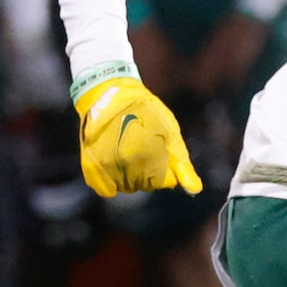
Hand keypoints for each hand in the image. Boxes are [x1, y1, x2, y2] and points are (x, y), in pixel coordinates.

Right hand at [74, 75, 201, 196]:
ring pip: (124, 187)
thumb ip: (181, 163)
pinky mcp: (91, 168)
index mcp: (150, 156)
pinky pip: (106, 189)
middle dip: (145, 172)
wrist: (108, 96)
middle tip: (138, 148)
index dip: (161, 168)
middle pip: (142, 186)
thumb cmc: (144, 113)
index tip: (155, 151)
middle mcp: (128, 165)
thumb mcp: (170, 133)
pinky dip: (110, 181)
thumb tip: (195, 190)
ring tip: (125, 152)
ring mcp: (108, 167)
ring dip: (127, 176)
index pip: (160, 182)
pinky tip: (112, 164)